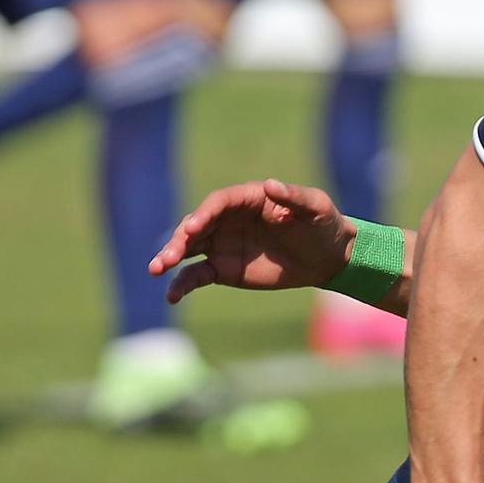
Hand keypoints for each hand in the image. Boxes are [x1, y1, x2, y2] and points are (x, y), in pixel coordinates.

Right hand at [150, 178, 355, 302]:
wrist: (326, 256)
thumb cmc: (322, 224)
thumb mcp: (316, 208)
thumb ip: (294, 197)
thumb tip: (271, 185)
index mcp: (246, 199)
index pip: (217, 203)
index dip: (204, 214)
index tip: (193, 228)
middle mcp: (226, 219)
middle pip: (195, 226)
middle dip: (179, 240)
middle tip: (167, 257)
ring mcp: (221, 244)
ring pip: (188, 249)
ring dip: (171, 257)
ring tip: (157, 269)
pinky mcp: (222, 268)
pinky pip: (196, 275)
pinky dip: (182, 284)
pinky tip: (172, 297)